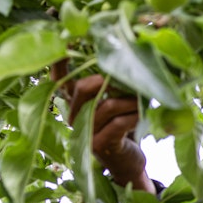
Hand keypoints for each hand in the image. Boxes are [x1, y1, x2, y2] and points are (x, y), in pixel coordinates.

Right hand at [50, 60, 154, 193]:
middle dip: (110, 78)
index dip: (60, 61)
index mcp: (74, 103)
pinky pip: (118, 123)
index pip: (59, 79)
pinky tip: (143, 115)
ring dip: (129, 99)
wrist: (129, 163)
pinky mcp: (101, 145)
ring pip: (106, 105)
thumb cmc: (124, 127)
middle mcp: (74, 117)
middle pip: (84, 88)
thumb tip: (127, 53)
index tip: (68, 38)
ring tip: (144, 98)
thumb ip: (114, 84)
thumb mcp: (116, 103)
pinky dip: (134, 116)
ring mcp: (85, 133)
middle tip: (131, 76)